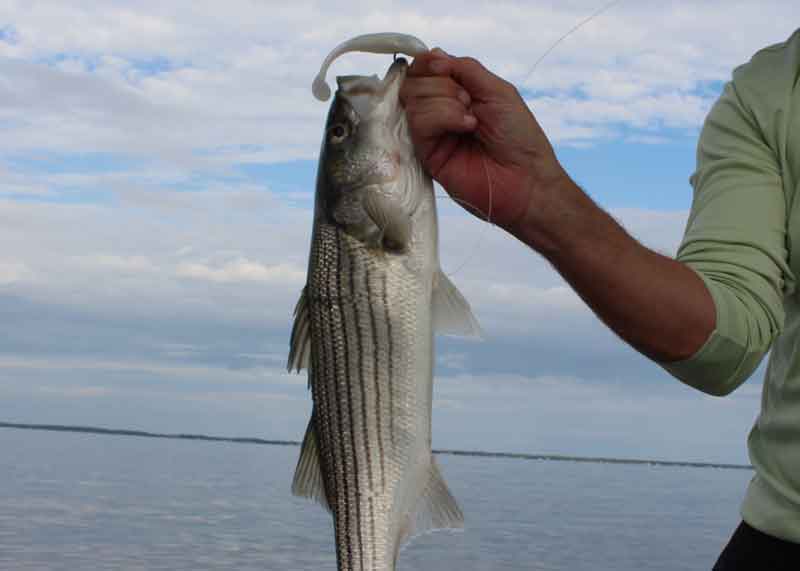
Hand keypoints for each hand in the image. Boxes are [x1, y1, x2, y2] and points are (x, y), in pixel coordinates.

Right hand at [399, 49, 569, 232]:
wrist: (525, 179)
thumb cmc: (519, 137)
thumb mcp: (497, 90)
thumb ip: (465, 69)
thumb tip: (433, 55)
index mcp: (456, 95)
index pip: (425, 69)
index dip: (429, 63)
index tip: (445, 67)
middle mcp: (439, 113)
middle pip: (414, 81)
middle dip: (442, 84)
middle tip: (468, 101)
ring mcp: (432, 134)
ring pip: (413, 99)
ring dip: (446, 102)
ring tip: (471, 120)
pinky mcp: (427, 155)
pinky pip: (419, 122)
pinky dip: (443, 117)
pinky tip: (466, 127)